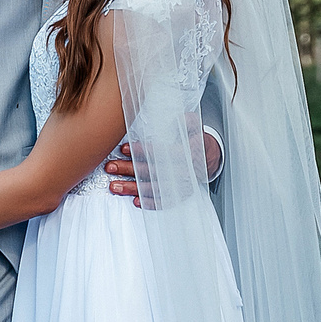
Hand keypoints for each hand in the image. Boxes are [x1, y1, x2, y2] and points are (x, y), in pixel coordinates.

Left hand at [104, 132, 223, 205]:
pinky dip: (150, 202)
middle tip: (110, 167)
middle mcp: (184, 171)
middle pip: (152, 171)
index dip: (141, 150)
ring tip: (114, 186)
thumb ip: (186, 121)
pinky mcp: (179, 194)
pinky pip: (164, 201)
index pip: (160, 152)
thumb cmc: (196, 141)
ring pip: (154, 188)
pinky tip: (135, 201)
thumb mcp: (195, 126)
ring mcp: (181, 185)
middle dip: (129, 169)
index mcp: (188, 153)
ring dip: (132, 188)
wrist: (210, 159)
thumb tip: (178, 118)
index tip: (123, 148)